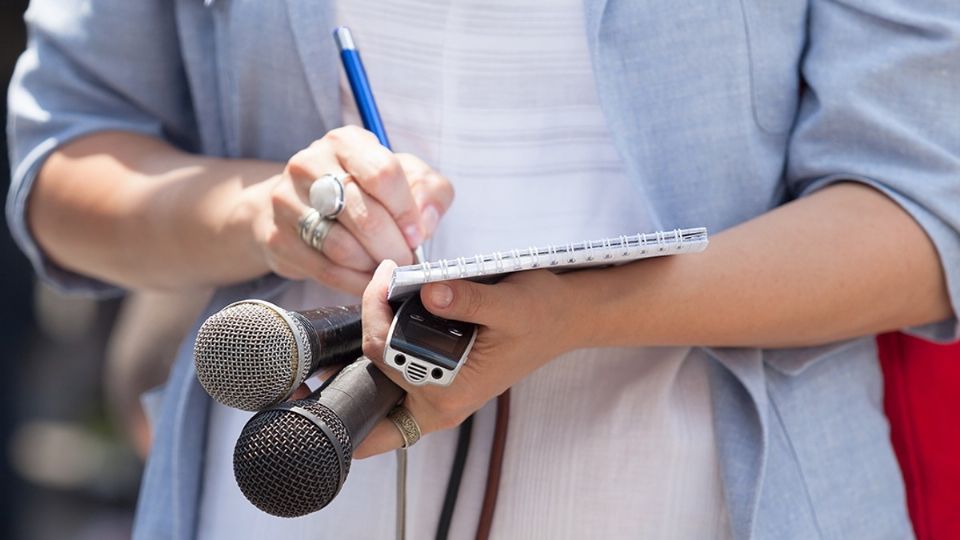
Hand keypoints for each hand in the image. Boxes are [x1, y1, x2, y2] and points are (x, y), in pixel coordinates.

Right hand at [239, 126, 453, 294]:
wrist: (299, 206)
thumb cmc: (363, 190)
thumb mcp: (405, 177)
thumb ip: (429, 190)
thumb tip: (426, 220)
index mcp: (346, 142)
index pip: (383, 174)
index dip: (406, 211)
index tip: (416, 234)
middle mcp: (310, 164)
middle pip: (364, 215)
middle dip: (393, 246)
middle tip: (406, 261)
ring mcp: (287, 201)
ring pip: (342, 247)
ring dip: (373, 266)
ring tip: (385, 267)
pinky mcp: (277, 238)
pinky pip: (325, 270)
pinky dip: (354, 282)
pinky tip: (366, 279)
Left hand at [355, 261, 581, 457]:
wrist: (564, 319)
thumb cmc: (541, 314)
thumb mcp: (509, 304)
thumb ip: (468, 301)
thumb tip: (430, 293)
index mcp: (451, 393)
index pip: (384, 356)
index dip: (374, 314)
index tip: (387, 275)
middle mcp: (438, 405)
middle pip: (372, 372)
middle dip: (369, 326)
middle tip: (386, 280)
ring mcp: (436, 397)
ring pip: (378, 380)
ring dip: (376, 338)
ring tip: (388, 292)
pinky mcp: (438, 383)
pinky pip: (396, 374)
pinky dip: (388, 345)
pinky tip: (396, 310)